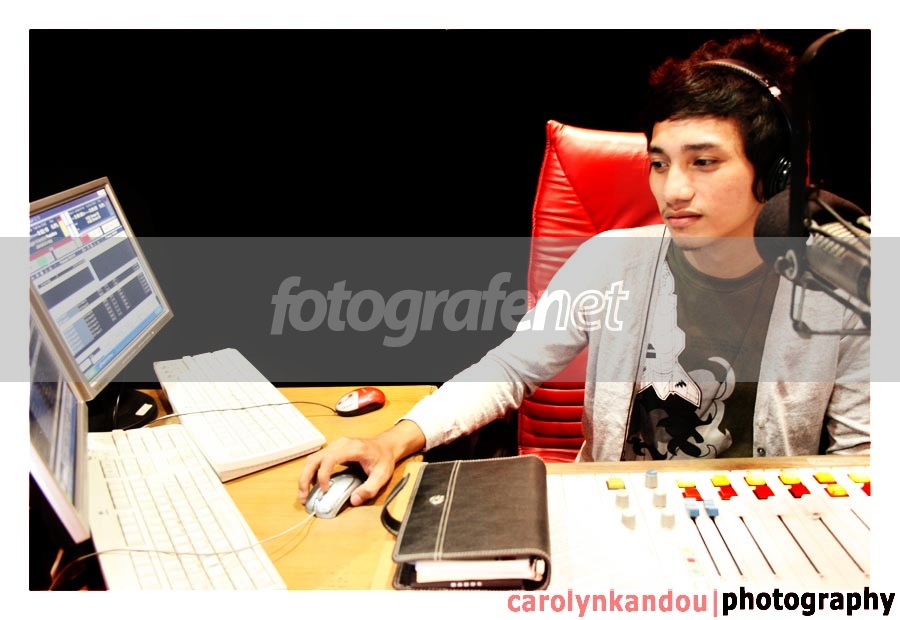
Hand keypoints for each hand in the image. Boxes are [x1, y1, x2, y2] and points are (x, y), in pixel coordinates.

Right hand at [297, 420, 425, 506]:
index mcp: (352, 448)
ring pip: (312, 459)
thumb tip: (353, 500)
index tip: (325, 490)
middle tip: (304, 497)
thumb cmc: (383, 458)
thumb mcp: (382, 475)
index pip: (330, 459)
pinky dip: (310, 473)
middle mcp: (340, 444)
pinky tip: (311, 486)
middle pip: (314, 458)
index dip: (323, 475)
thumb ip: (369, 489)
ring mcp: (334, 445)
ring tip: (304, 494)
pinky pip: (316, 459)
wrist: (386, 445)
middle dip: (305, 478)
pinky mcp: (332, 449)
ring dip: (305, 476)